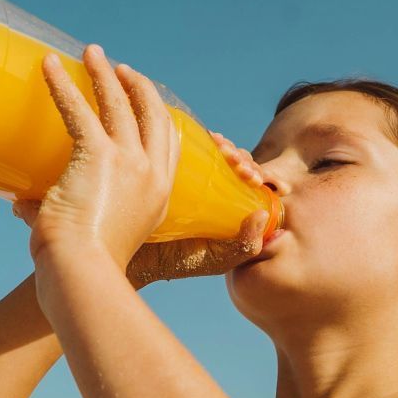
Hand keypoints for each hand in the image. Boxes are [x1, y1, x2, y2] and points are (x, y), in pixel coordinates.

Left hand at [12, 44, 179, 270]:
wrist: (83, 273)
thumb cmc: (84, 265)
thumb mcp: (90, 235)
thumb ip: (59, 214)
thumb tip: (19, 204)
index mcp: (159, 195)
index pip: (170, 144)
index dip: (158, 116)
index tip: (145, 98)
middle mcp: (151, 174)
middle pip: (153, 116)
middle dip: (138, 87)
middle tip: (120, 69)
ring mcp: (130, 163)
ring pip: (121, 104)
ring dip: (105, 74)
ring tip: (92, 53)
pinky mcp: (99, 155)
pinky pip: (79, 109)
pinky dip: (62, 84)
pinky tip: (49, 64)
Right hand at [126, 131, 268, 282]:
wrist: (134, 255)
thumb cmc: (177, 261)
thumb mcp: (218, 258)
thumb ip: (245, 245)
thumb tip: (263, 214)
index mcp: (227, 206)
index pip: (251, 182)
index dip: (262, 176)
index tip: (262, 182)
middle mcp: (212, 187)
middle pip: (237, 162)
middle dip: (246, 160)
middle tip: (244, 171)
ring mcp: (192, 174)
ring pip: (218, 151)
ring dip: (230, 147)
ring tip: (227, 153)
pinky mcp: (171, 164)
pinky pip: (191, 144)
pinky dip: (206, 137)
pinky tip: (211, 138)